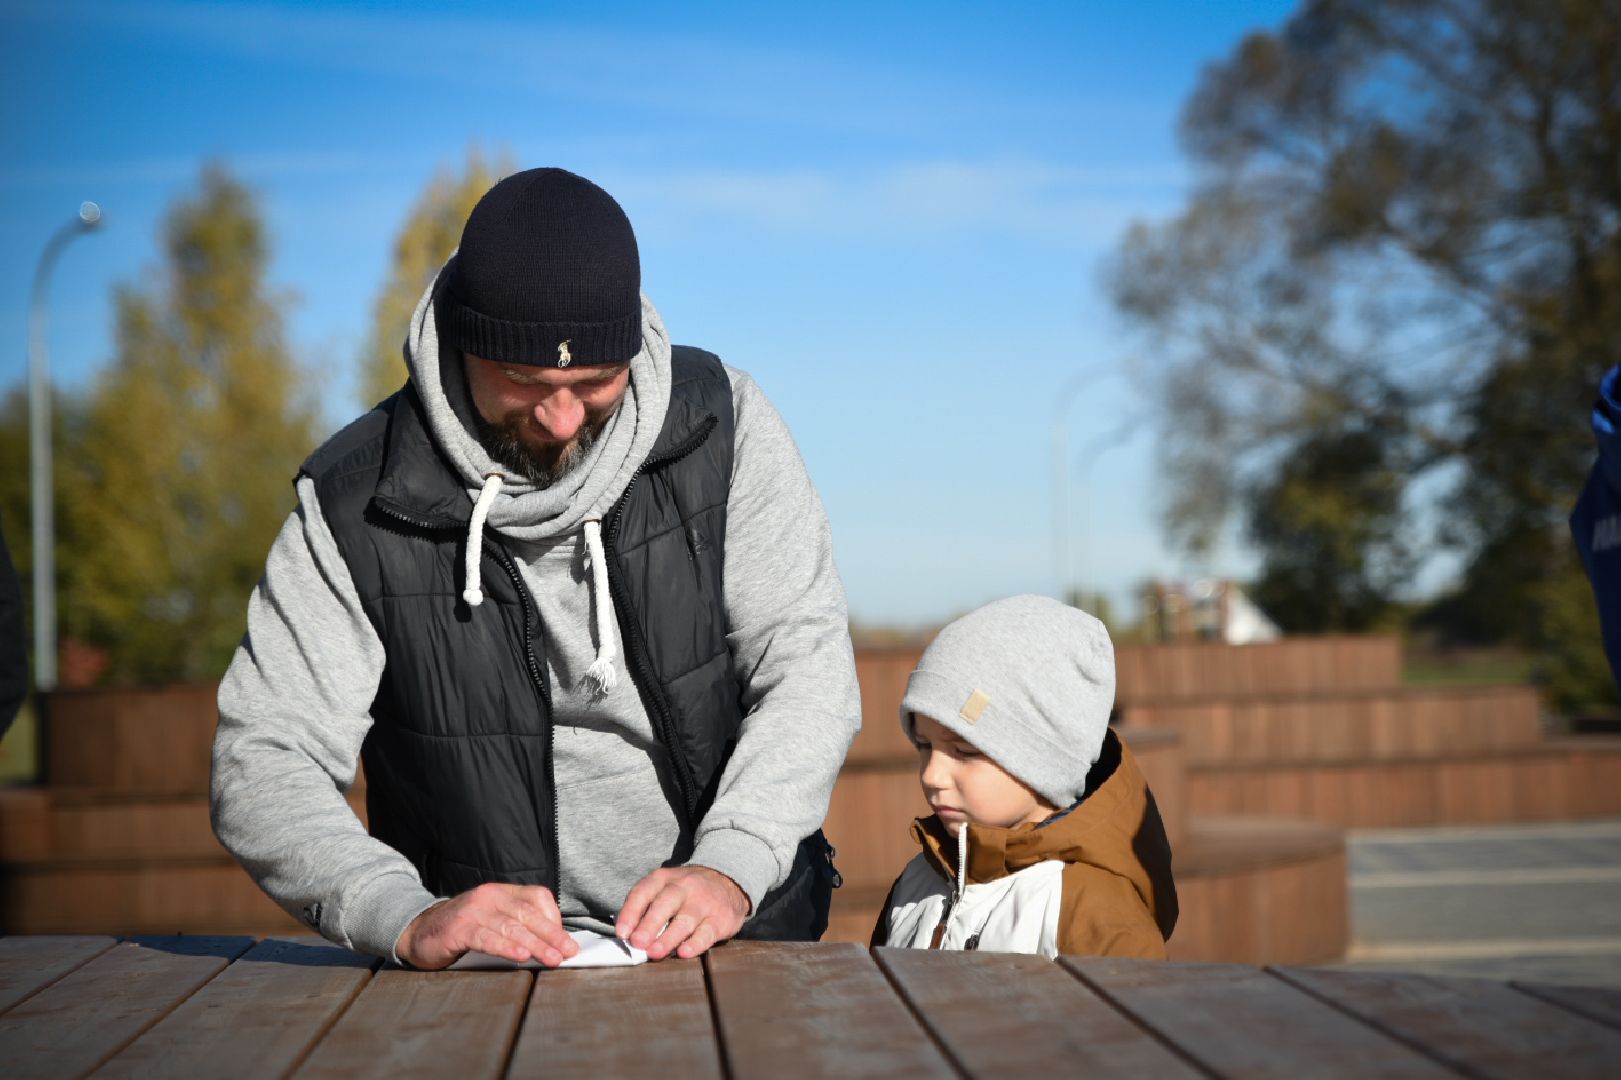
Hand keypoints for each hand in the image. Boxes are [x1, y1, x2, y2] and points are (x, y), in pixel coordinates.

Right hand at [394, 882, 579, 970]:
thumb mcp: (493, 921)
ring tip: (552, 958)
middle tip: (568, 952)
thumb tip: (553, 943)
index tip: (567, 941)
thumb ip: (518, 926)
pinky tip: (519, 956)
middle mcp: (490, 896)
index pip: (537, 898)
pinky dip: (505, 947)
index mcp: (502, 892)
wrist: (419, 932)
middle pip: (528, 914)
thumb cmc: (462, 929)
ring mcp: (473, 911)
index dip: (555, 919)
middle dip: (552, 935)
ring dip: (535, 944)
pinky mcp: (458, 929)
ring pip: (511, 927)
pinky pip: (486, 937)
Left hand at [615, 865, 749, 960]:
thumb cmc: (687, 892)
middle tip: (637, 942)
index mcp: (664, 879)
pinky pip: (707, 932)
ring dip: (669, 937)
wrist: (728, 880)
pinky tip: (684, 952)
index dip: (630, 913)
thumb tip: (627, 937)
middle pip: (665, 904)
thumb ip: (646, 909)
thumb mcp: (665, 889)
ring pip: (685, 920)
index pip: (643, 892)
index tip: (622, 933)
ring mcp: (704, 902)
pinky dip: (695, 943)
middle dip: (650, 924)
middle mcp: (684, 887)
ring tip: (655, 952)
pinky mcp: (721, 918)